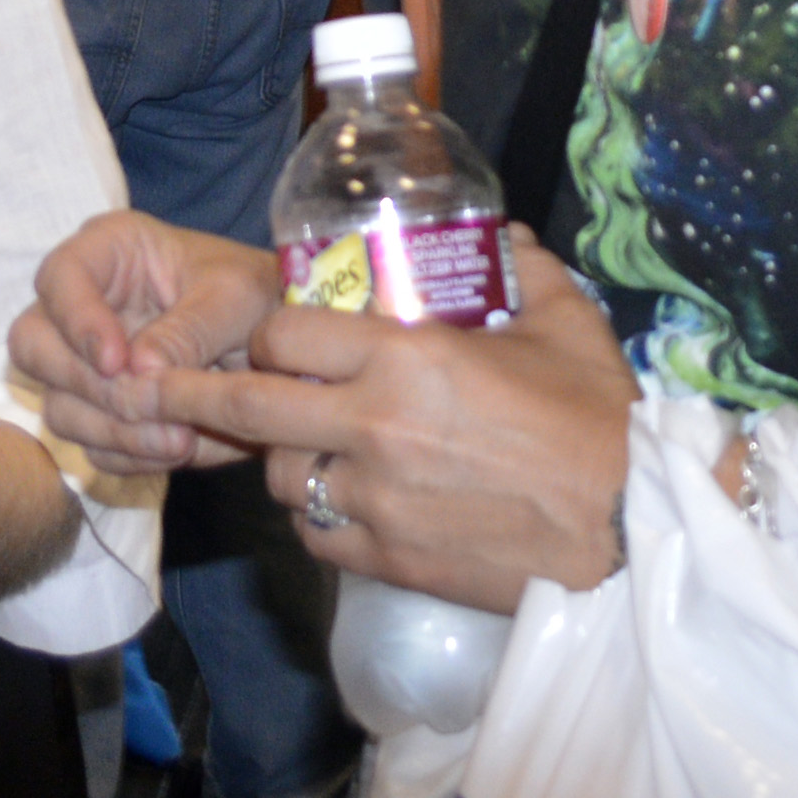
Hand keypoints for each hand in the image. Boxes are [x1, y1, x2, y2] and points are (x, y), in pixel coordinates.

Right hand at [13, 211, 283, 472]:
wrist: (282, 348)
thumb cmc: (255, 296)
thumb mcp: (238, 297)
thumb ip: (191, 328)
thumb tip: (140, 369)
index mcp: (108, 253)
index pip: (60, 277)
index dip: (77, 320)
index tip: (116, 361)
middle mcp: (82, 308)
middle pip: (34, 347)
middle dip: (87, 385)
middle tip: (147, 406)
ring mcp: (84, 366)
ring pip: (59, 407)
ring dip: (114, 431)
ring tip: (179, 438)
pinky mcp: (102, 414)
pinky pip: (93, 447)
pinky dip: (130, 457)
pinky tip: (177, 449)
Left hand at [151, 236, 640, 614]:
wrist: (631, 532)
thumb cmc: (600, 423)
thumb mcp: (569, 325)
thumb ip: (525, 272)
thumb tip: (505, 239)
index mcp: (406, 359)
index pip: (287, 334)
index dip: (269, 332)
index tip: (271, 334)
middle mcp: (372, 427)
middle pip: (248, 407)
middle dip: (199, 395)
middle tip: (165, 388)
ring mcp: (373, 500)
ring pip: (280, 476)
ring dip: (278, 457)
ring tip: (299, 445)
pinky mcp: (386, 558)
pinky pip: (317, 534)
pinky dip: (316, 516)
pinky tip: (338, 502)